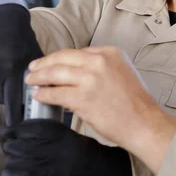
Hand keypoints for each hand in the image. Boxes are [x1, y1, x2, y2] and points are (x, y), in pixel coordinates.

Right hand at [0, 4, 42, 125]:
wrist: (4, 18)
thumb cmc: (23, 38)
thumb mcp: (33, 57)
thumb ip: (33, 77)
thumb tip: (35, 96)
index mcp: (12, 68)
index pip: (12, 99)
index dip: (15, 111)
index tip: (18, 121)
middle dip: (6, 99)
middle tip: (13, 99)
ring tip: (4, 85)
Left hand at [1, 119, 132, 175]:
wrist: (102, 168)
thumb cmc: (83, 148)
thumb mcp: (67, 132)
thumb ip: (47, 132)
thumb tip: (20, 132)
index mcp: (60, 134)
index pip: (30, 130)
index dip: (14, 130)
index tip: (6, 131)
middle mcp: (55, 150)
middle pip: (22, 147)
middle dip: (10, 146)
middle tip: (7, 145)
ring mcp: (53, 169)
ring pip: (21, 165)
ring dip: (10, 161)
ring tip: (9, 159)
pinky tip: (8, 173)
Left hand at [25, 47, 175, 171]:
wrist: (144, 123)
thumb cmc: (136, 103)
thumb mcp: (123, 72)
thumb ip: (102, 67)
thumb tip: (77, 73)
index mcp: (110, 52)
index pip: (77, 52)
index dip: (59, 58)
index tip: (50, 62)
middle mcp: (99, 61)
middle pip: (62, 58)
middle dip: (43, 63)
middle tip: (33, 69)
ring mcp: (90, 79)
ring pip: (55, 73)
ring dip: (39, 77)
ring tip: (31, 81)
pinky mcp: (82, 97)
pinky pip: (56, 93)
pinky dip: (45, 94)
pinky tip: (39, 95)